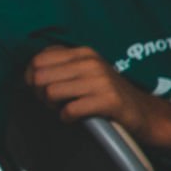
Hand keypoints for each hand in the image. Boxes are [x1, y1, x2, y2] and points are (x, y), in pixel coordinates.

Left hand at [25, 45, 170, 146]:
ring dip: (50, 106)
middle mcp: (90, 62)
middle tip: (50, 102)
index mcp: (82, 52)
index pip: (38, 59)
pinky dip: (65, 117)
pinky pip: (69, 109)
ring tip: (61, 109)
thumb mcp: (84, 70)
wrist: (142, 111)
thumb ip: (60, 66)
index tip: (38, 88)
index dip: (30, 77)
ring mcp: (100, 80)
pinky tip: (72, 118)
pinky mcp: (108, 100)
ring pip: (50, 92)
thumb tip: (28, 74)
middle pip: (40, 77)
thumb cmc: (105, 92)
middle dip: (38, 93)